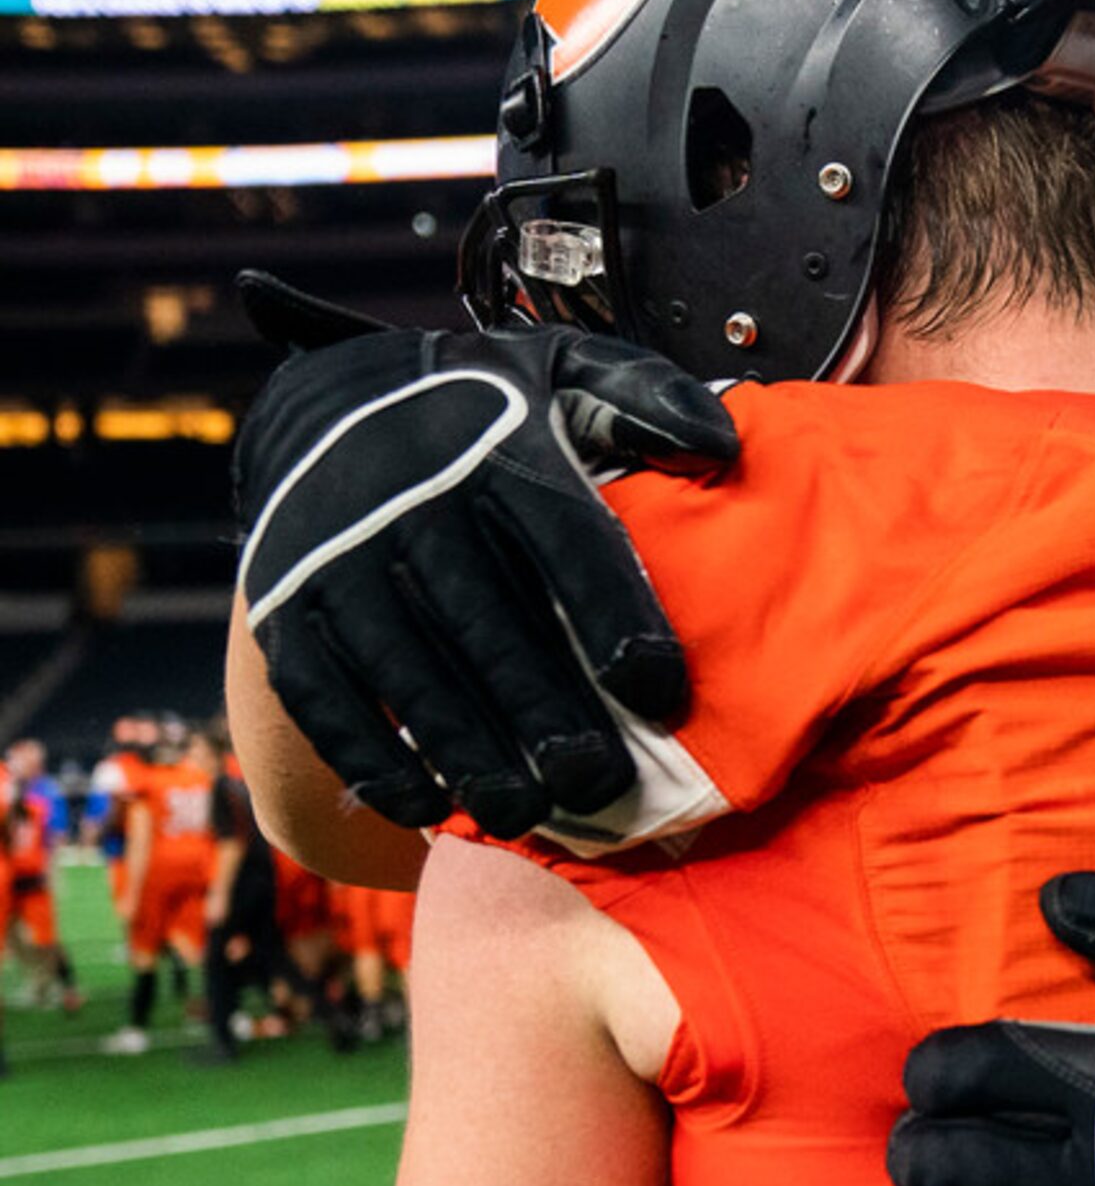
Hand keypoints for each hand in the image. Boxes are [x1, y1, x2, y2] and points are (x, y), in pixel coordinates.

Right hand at [231, 273, 738, 836]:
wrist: (326, 400)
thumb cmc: (486, 408)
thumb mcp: (569, 372)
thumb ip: (645, 401)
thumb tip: (718, 444)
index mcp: (498, 451)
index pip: (568, 544)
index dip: (618, 622)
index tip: (662, 695)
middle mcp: (410, 501)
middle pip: (489, 624)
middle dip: (547, 714)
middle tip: (600, 786)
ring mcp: (336, 556)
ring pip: (407, 670)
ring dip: (467, 752)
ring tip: (524, 813)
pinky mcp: (284, 605)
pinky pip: (320, 693)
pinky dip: (369, 755)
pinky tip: (423, 806)